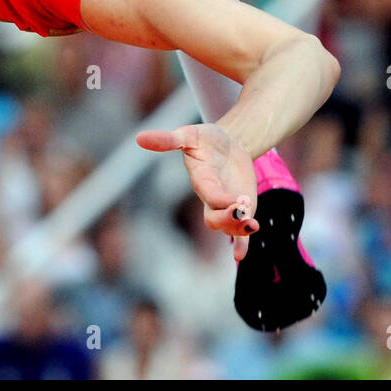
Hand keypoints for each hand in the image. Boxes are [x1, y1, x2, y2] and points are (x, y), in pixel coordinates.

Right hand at [137, 123, 258, 258]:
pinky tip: (239, 256)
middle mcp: (212, 198)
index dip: (221, 200)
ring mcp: (225, 206)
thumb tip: (139, 138)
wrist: (228, 144)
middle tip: (241, 209)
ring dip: (239, 229)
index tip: (236, 199)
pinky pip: (237, 232)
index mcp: (202, 180)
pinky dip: (239, 244)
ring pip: (227, 228)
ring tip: (251, 224)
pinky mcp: (240, 209)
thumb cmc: (206, 139)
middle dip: (229, 219)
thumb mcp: (189, 134)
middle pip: (214, 219)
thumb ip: (168, 140)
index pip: (209, 195)